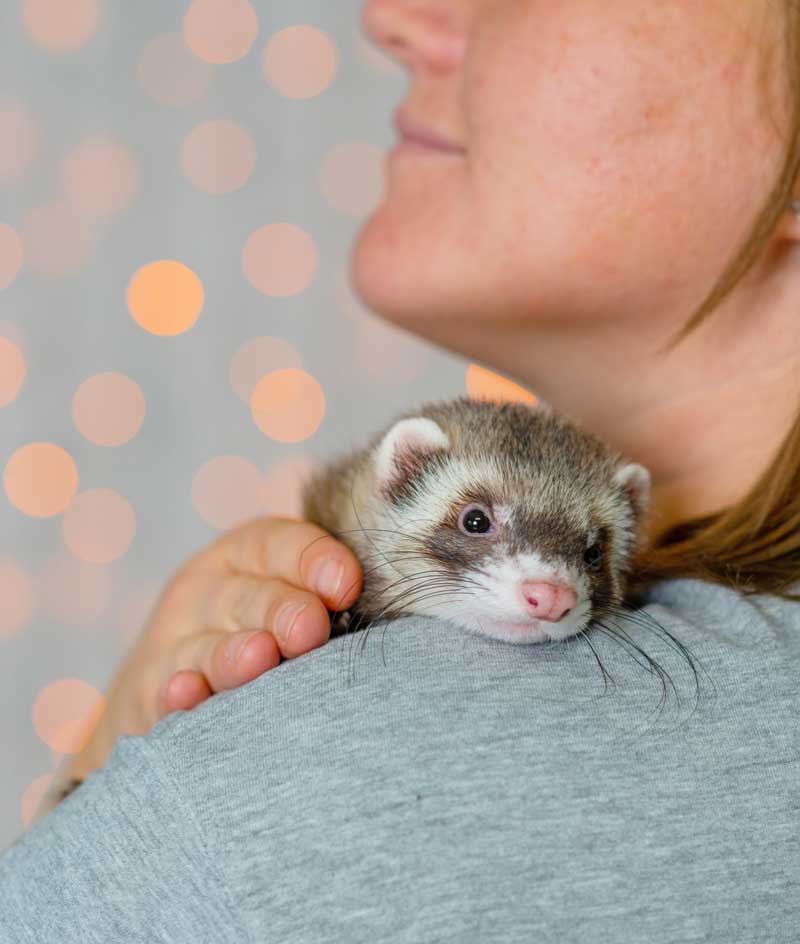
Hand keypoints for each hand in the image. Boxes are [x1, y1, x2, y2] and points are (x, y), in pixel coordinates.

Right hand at [35, 516, 361, 820]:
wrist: (173, 684)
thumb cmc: (262, 632)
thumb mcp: (287, 600)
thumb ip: (329, 596)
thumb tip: (395, 602)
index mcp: (249, 554)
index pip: (279, 544)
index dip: (313, 560)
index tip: (346, 586)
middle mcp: (209, 589)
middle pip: (250, 595)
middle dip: (282, 610)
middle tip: (311, 629)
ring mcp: (175, 639)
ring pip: (208, 644)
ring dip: (234, 652)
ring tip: (261, 656)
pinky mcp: (149, 692)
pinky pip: (164, 692)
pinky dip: (177, 693)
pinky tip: (187, 693)